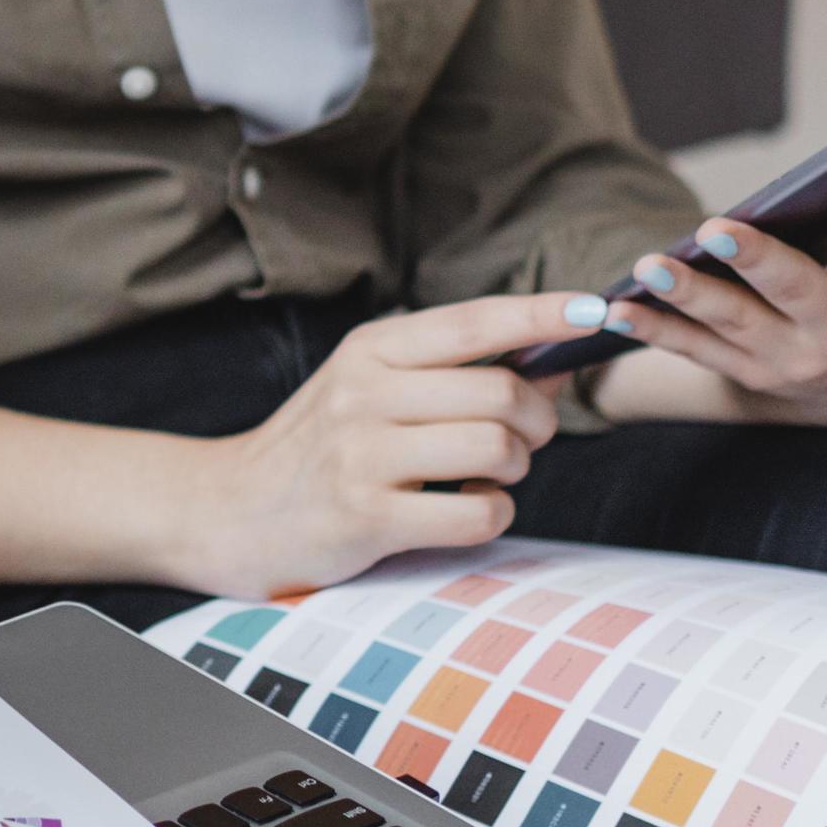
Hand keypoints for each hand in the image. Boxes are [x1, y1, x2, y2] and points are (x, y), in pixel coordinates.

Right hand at [160, 293, 589, 599]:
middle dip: (537, 424)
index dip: (543, 315)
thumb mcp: (366, 387)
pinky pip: (476, 514)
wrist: (229, 510)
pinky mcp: (366, 517)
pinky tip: (462, 513)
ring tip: (483, 477)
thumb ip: (445, 372)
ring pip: (497, 451)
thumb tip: (548, 368)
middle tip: (522, 442)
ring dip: (513, 471)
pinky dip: (490, 516)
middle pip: (503, 394)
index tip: (597, 309)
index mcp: (370, 349)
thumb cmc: (319, 447)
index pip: (475, 322)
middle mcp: (364, 392)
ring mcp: (362, 455)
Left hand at [599, 140, 826, 425]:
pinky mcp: (741, 372)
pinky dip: (651, 328)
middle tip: (717, 226)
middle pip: (796, 291)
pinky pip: (690, 350)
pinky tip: (613, 306)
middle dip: (757, 260)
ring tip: (648, 265)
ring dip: (687, 296)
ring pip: (732, 324)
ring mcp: (786, 356)